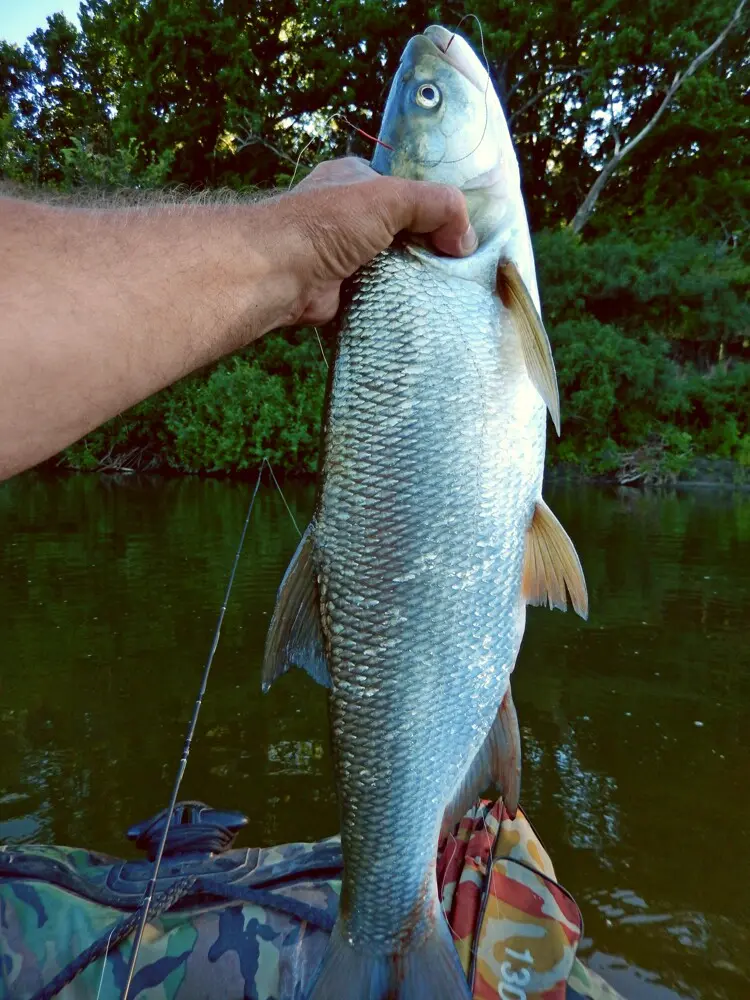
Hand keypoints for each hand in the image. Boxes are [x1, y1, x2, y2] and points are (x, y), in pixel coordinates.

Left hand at [270, 157, 477, 325]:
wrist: (279, 273)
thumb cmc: (329, 223)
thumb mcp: (391, 197)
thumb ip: (437, 205)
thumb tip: (466, 240)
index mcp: (356, 181)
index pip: (408, 192)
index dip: (436, 211)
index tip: (460, 236)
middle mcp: (348, 216)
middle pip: (403, 231)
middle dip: (428, 248)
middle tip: (457, 268)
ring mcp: (343, 255)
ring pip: (393, 265)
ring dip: (415, 278)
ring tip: (447, 292)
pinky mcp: (342, 291)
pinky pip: (379, 294)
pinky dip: (396, 301)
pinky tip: (420, 309)